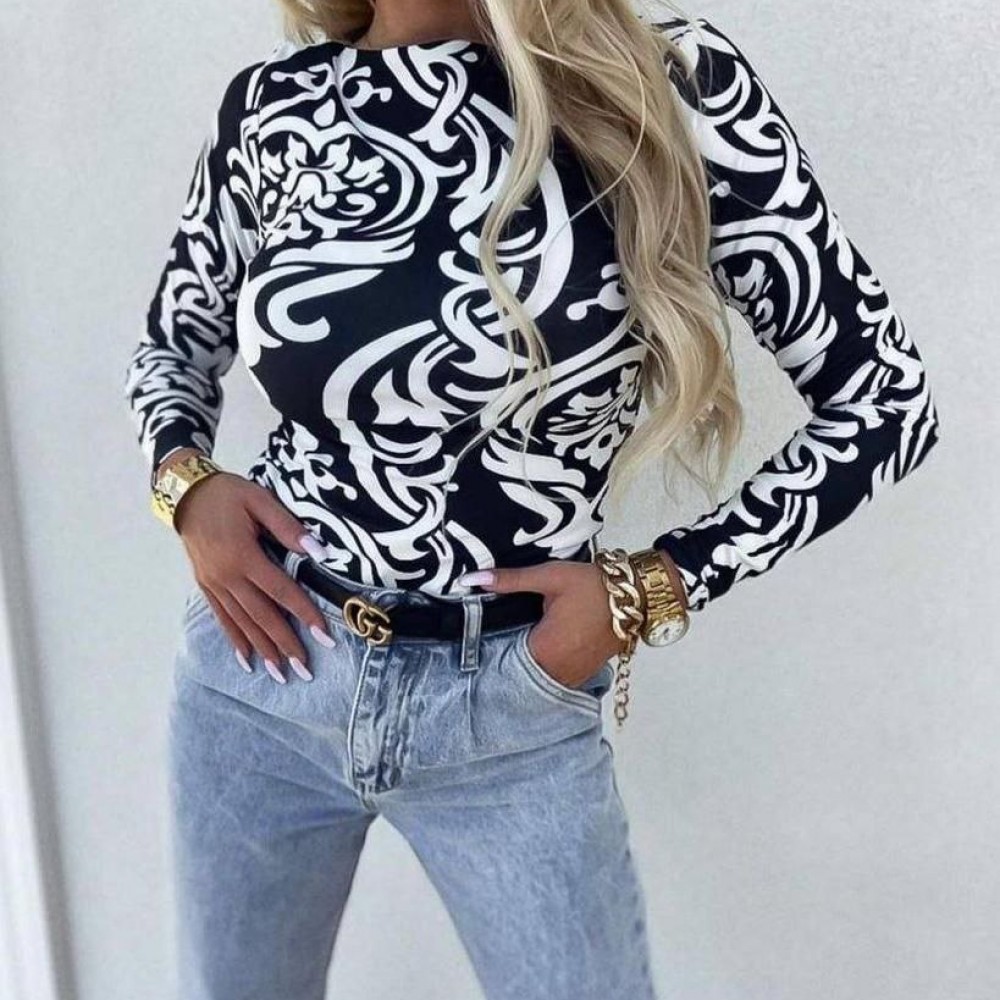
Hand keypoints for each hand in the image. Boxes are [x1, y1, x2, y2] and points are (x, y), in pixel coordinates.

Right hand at [171, 463, 337, 683]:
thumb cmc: (228, 494)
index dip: (305, 614)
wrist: (185, 493)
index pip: (281, 591)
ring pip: (243, 623)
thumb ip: (288, 527)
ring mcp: (214, 584)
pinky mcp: (206, 585)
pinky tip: (248, 660)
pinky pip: (223, 618)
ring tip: (281, 674)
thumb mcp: (260, 500)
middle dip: (285, 645)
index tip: (325, 636)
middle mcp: (227, 576)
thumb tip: (319, 551)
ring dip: (263, 650)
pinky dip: (236, 640)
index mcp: (243, 556)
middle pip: (262, 616)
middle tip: (306, 671)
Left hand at [458, 561, 620, 688]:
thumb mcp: (549, 577)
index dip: (492, 654)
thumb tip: (473, 579)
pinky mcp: (588, 671)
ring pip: (542, 676)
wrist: (638, 594)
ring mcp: (576, 674)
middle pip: (523, 672)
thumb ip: (510, 581)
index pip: (505, 665)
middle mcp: (560, 671)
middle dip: (511, 658)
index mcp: (545, 651)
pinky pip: (560, 674)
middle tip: (502, 637)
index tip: (481, 644)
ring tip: (526, 639)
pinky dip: (550, 664)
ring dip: (532, 663)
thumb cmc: (594, 585)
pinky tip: (549, 643)